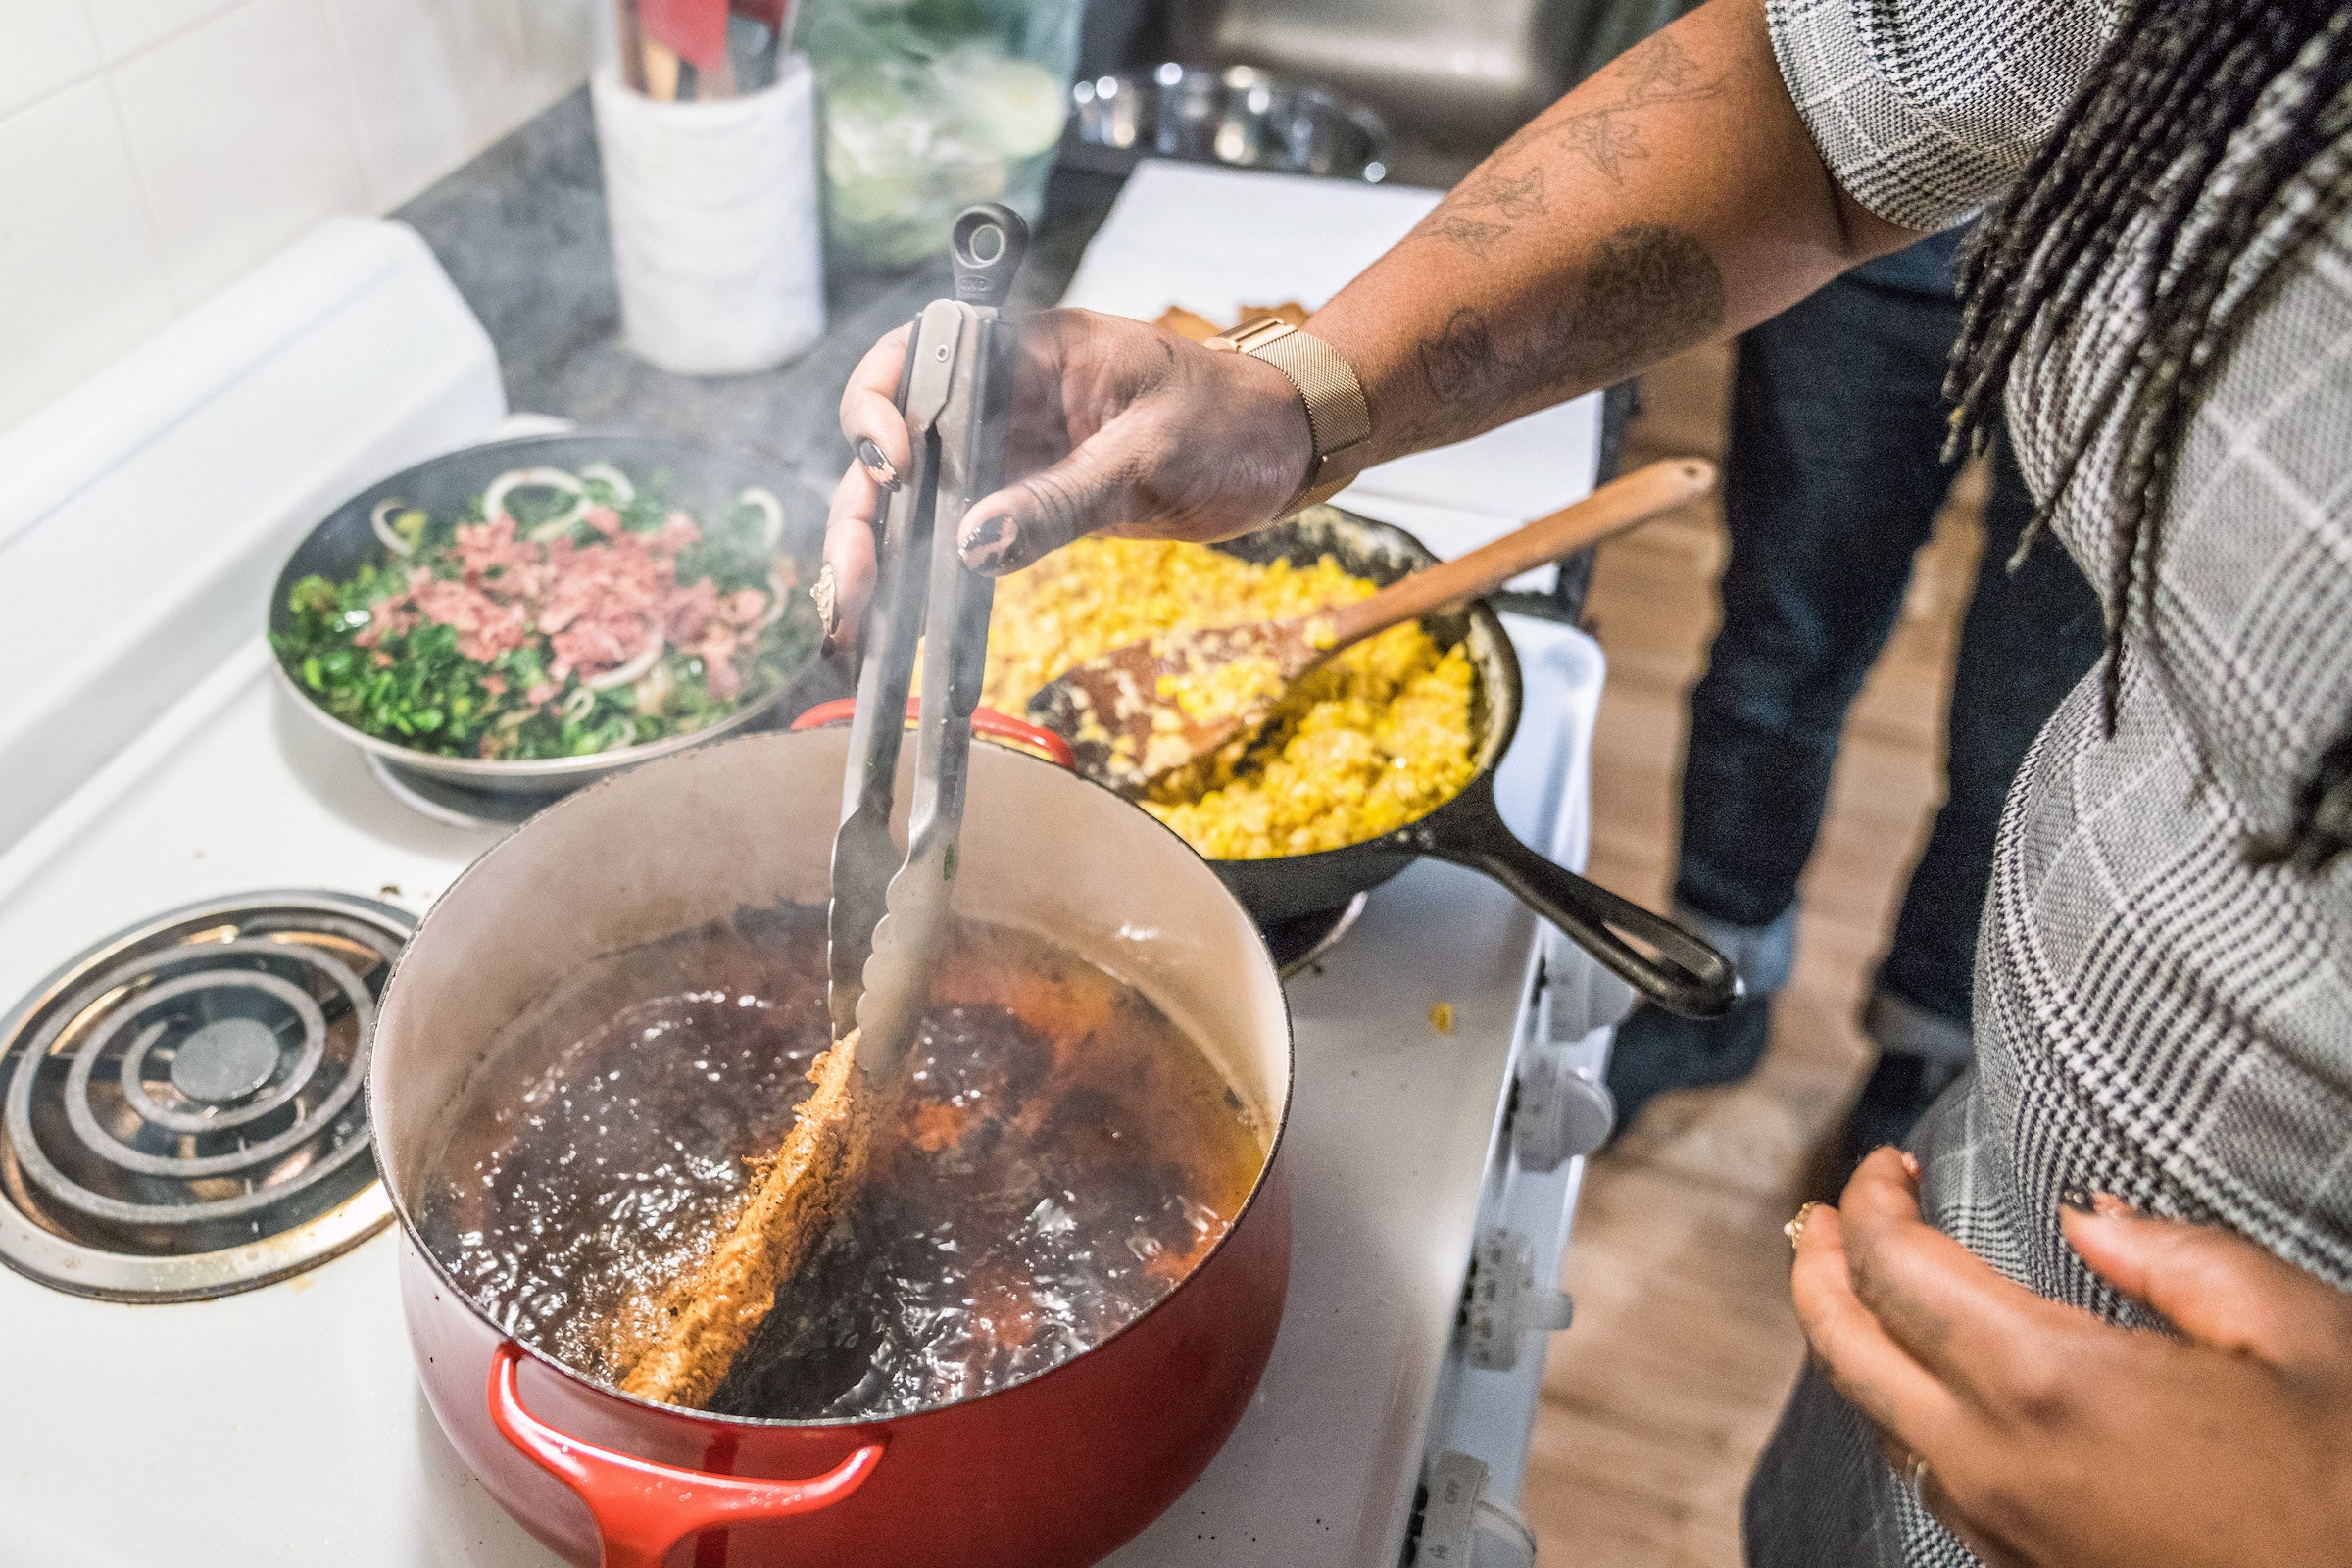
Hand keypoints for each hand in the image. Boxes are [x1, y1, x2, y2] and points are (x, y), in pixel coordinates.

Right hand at [819, 307, 1311, 647]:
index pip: (917, 357)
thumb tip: (974, 547)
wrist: (1283, 446)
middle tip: (852, 581)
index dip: (879, 405)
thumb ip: (1062, 500)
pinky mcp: (1027, 498)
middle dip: (862, 510)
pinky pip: (960, 533)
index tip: (891, 466)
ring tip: (854, 620)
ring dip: (879, 553)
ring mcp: (1010, 448)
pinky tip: (900, 625)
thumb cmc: (1231, 420)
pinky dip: (928, 576)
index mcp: (1027, 349)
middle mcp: (1003, 394)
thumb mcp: (1150, 457)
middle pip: (896, 439)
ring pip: (916, 496)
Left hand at [1792, 1147, 2351, 1567]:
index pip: (1894, 1269)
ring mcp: (2002, 1529)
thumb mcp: (2294, 1334)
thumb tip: (2093, 1217)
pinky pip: (1930, 1478)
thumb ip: (2174, 1255)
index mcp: (2048, 1384)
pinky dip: (1903, 1410)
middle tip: (1820, 1216)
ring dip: (1852, 1341)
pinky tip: (1932, 1383)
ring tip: (1860, 1284)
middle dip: (1816, 1266)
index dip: (1871, 1201)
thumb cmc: (2350, 1489)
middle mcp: (1997, 1463)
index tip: (1885, 1166)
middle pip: (1843, 1347)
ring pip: (1878, 1418)